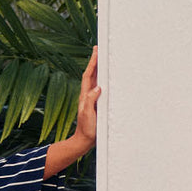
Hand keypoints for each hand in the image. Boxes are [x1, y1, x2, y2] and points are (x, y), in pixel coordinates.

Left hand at [42, 47, 99, 178]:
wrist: (84, 141)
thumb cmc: (86, 130)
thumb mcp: (88, 115)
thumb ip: (91, 101)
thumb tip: (97, 87)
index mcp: (85, 96)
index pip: (89, 75)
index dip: (92, 62)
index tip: (96, 50)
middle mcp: (88, 95)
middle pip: (92, 74)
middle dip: (95, 61)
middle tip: (99, 48)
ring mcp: (92, 99)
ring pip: (96, 80)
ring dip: (99, 69)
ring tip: (103, 58)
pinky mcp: (96, 104)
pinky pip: (100, 88)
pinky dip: (103, 80)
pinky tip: (107, 78)